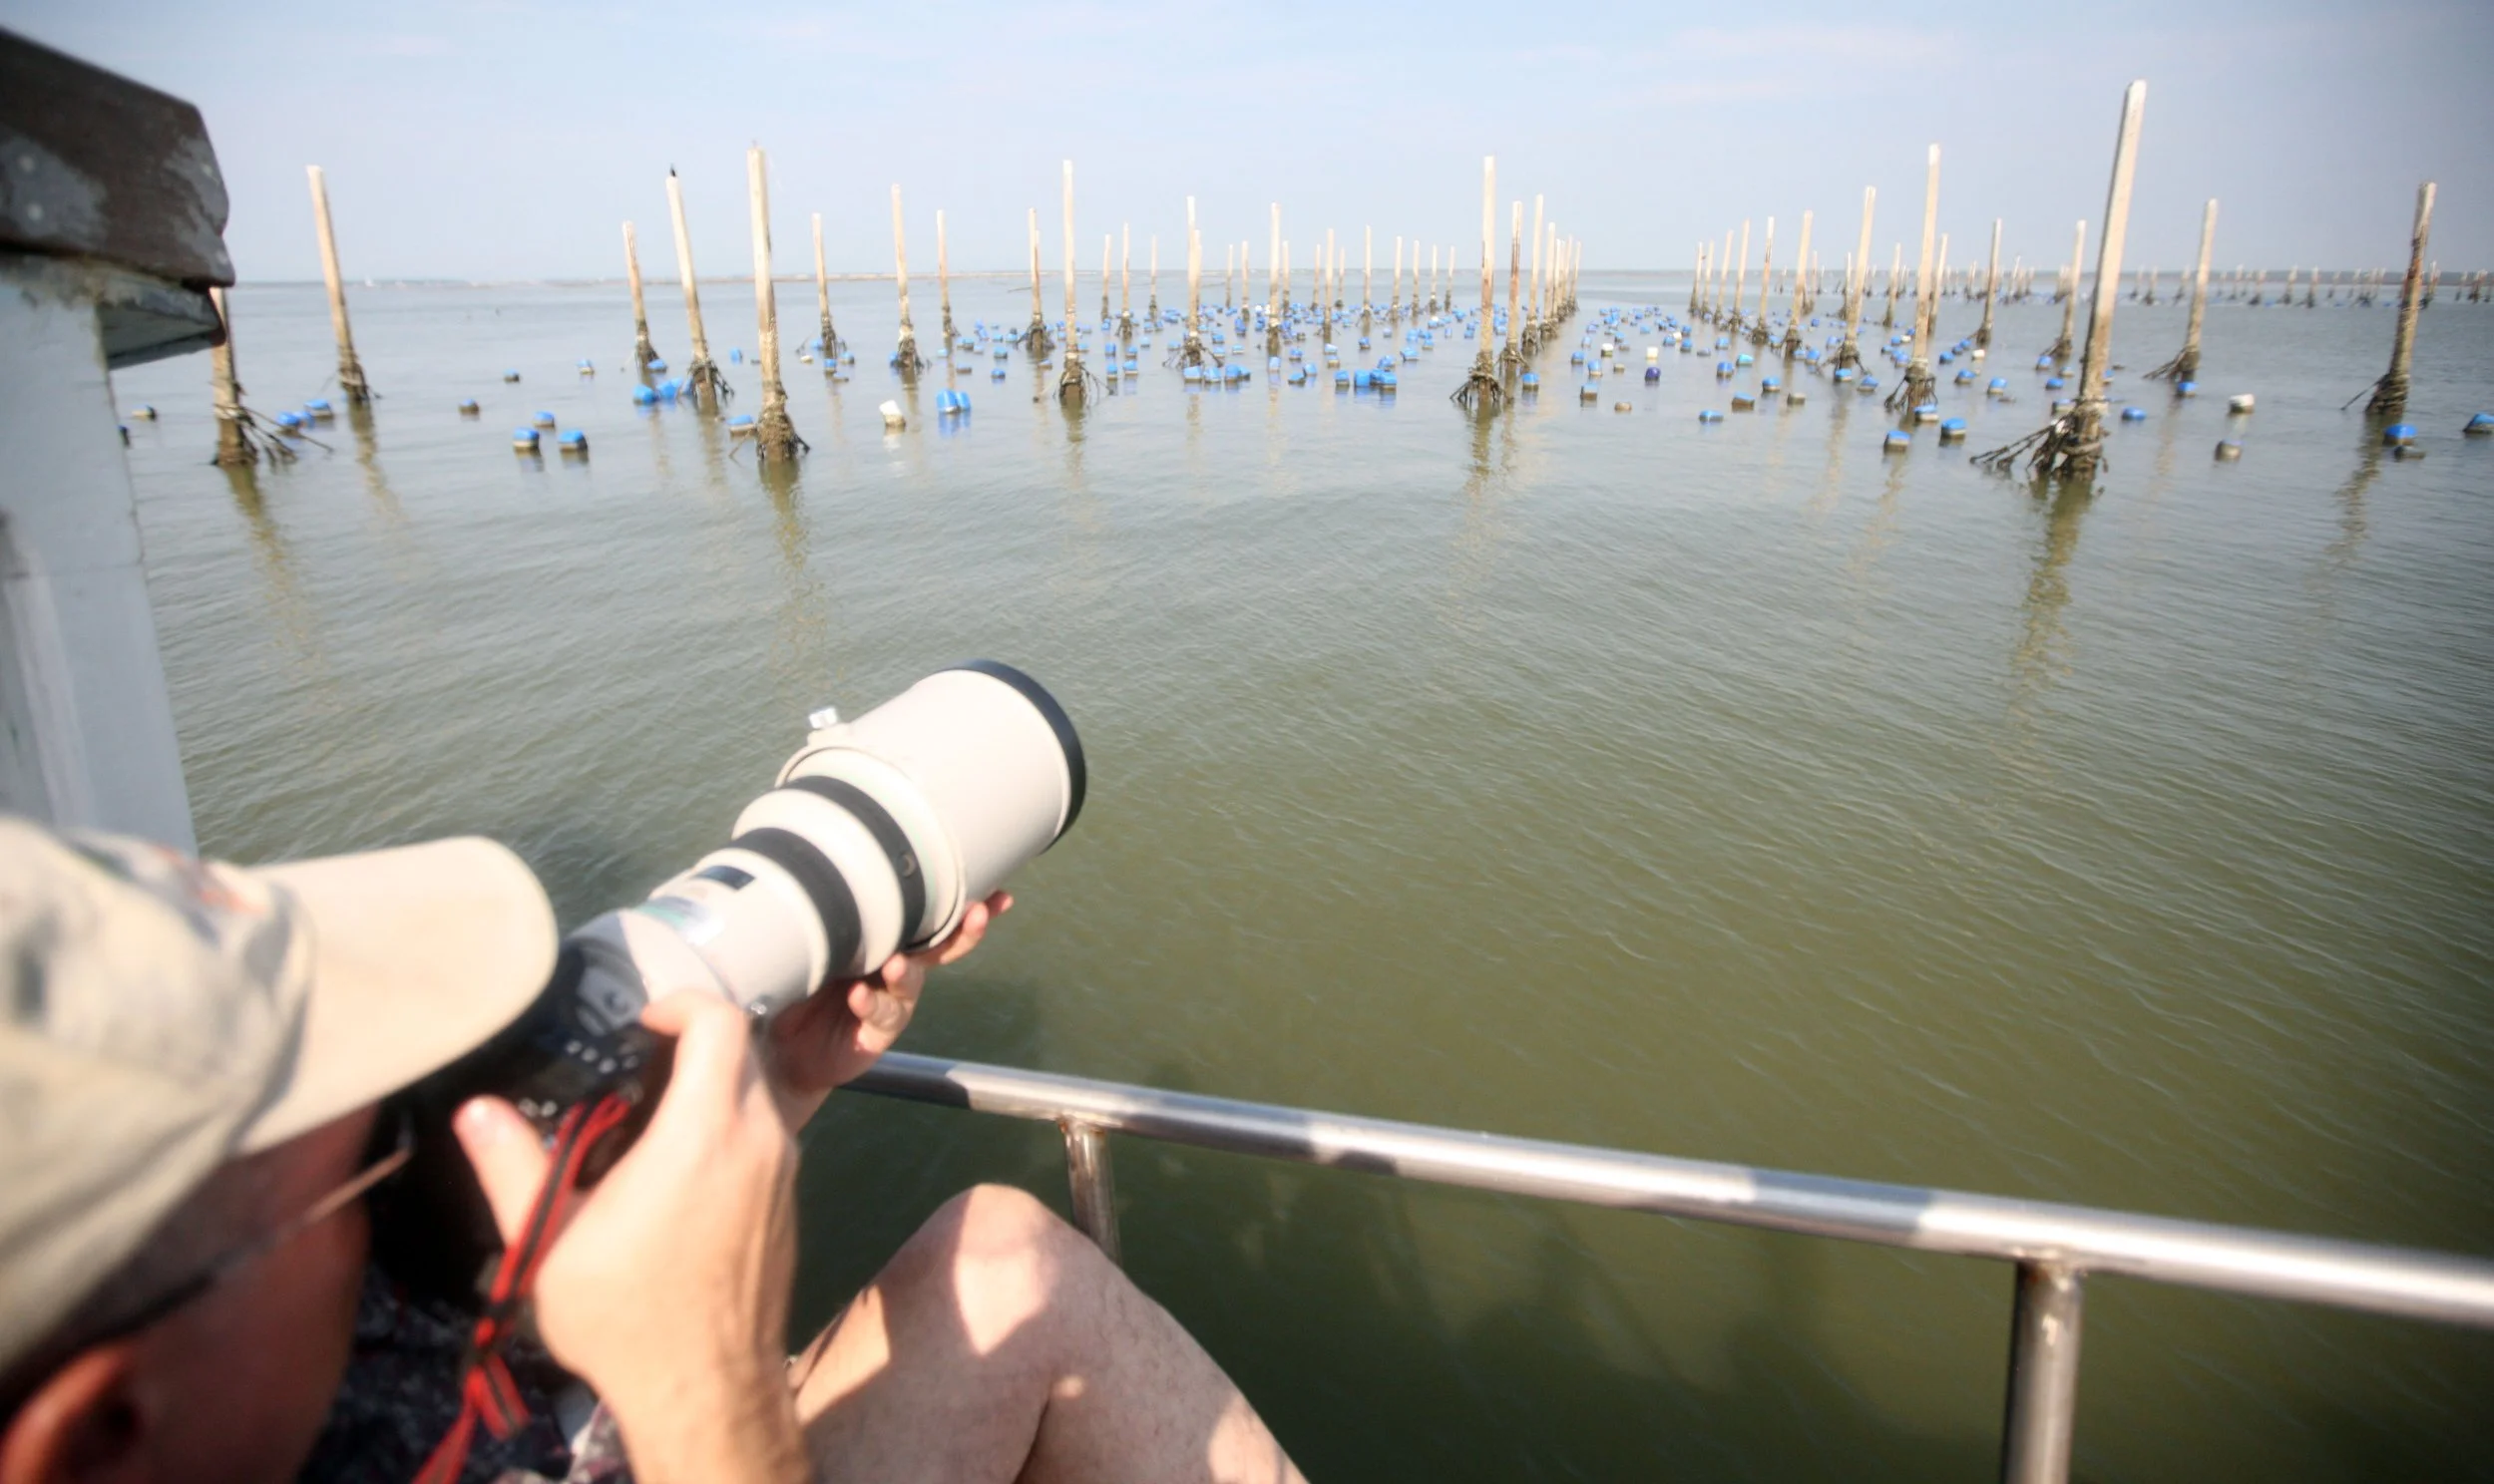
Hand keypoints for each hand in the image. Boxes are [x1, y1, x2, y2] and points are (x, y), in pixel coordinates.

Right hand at [455, 994, 808, 1483]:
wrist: (707, 1390)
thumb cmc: (628, 1320)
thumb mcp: (549, 1242)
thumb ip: (514, 1168)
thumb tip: (477, 1113)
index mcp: (704, 1134)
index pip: (720, 1023)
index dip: (682, 1004)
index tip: (643, 1023)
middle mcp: (758, 1142)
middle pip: (743, 1052)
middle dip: (694, 1044)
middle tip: (638, 1068)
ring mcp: (783, 1173)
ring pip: (759, 1095)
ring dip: (714, 1090)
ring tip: (649, 1125)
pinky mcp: (789, 1204)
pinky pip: (767, 1139)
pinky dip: (730, 1131)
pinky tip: (679, 1173)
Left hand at [763, 890, 1011, 1128]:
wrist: (777, 1041)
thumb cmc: (792, 980)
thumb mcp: (802, 940)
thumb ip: (814, 913)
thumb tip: (803, 862)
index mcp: (882, 938)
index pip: (925, 915)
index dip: (959, 901)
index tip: (993, 890)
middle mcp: (893, 966)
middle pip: (938, 946)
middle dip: (963, 930)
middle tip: (976, 914)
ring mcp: (889, 1000)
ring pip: (911, 981)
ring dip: (906, 971)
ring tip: (895, 965)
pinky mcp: (876, 1032)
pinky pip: (881, 1015)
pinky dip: (871, 1003)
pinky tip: (859, 996)